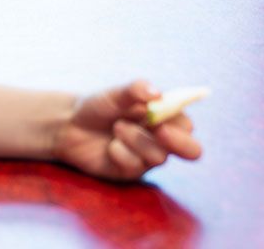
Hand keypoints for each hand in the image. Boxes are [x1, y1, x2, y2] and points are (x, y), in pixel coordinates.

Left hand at [53, 80, 202, 181]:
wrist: (70, 127)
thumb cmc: (98, 106)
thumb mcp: (114, 93)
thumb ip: (135, 90)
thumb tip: (156, 93)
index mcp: (165, 116)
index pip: (188, 125)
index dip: (182, 124)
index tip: (163, 118)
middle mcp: (162, 139)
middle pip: (192, 151)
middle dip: (180, 143)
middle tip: (160, 131)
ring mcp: (148, 157)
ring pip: (159, 156)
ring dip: (136, 139)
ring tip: (117, 128)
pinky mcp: (133, 172)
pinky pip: (136, 166)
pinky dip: (120, 152)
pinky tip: (109, 146)